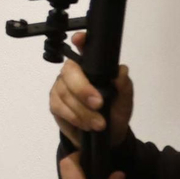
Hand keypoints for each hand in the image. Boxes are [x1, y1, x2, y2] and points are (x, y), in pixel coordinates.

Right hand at [49, 32, 133, 146]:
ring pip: (64, 92)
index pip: (83, 48)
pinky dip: (74, 117)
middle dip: (83, 88)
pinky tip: (85, 125)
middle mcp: (74, 72)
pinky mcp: (54, 103)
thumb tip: (121, 72)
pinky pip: (59, 106)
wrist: (106, 138)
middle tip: (99, 104)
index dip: (80, 41)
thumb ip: (124, 87)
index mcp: (92, 67)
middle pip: (69, 71)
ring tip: (98, 124)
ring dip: (83, 110)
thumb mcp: (125, 102)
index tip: (79, 39)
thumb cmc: (115, 114)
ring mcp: (61, 87)